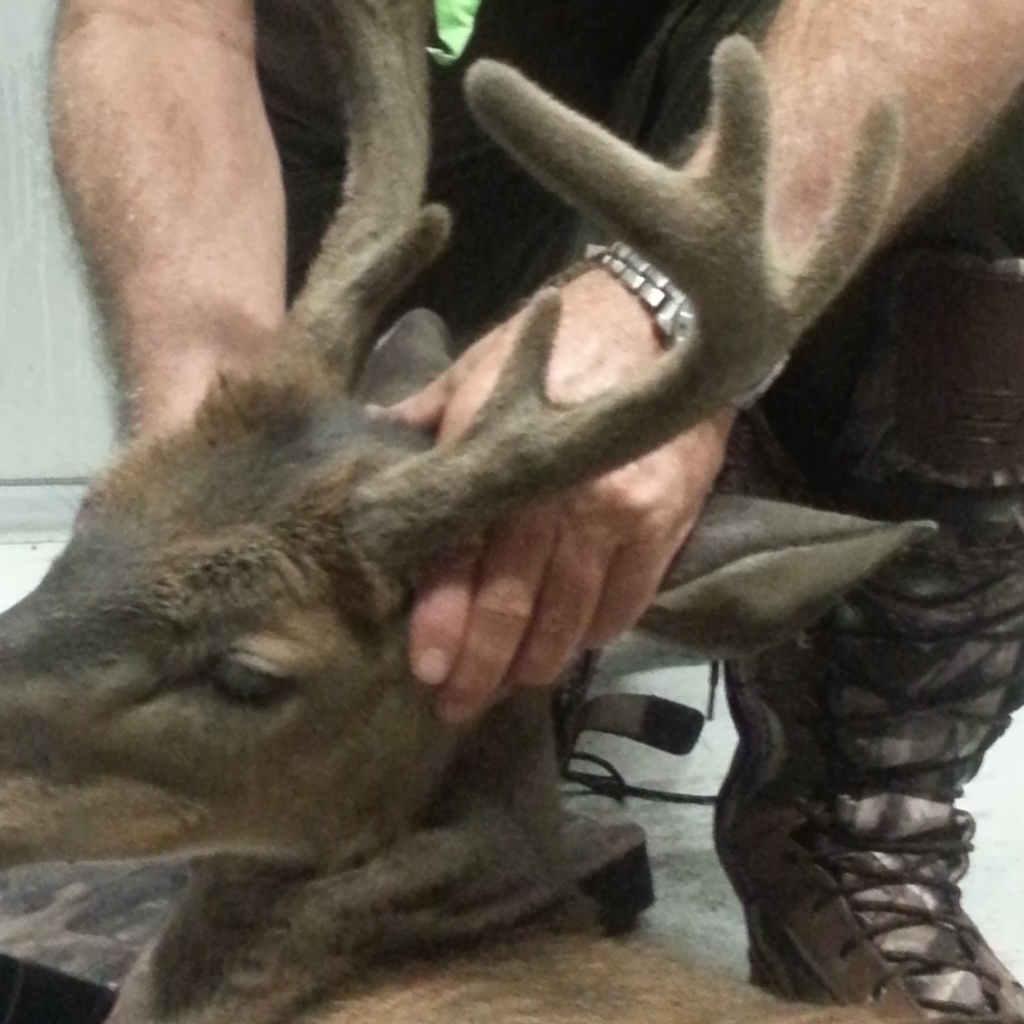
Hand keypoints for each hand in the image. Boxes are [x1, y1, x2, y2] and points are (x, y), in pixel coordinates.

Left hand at [391, 266, 730, 723]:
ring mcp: (612, 510)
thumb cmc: (552, 343)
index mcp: (493, 450)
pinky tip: (569, 646)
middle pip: (511, 600)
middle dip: (481, 664)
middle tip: (456, 704)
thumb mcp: (476, 367)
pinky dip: (592, 634)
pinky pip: (622, 604)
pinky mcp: (661, 523)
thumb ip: (422, 417)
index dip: (441, 618)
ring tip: (508, 686)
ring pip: (567, 616)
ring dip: (534, 662)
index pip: (459, 552)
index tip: (425, 667)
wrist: (658, 319)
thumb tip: (362, 448)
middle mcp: (553, 490)